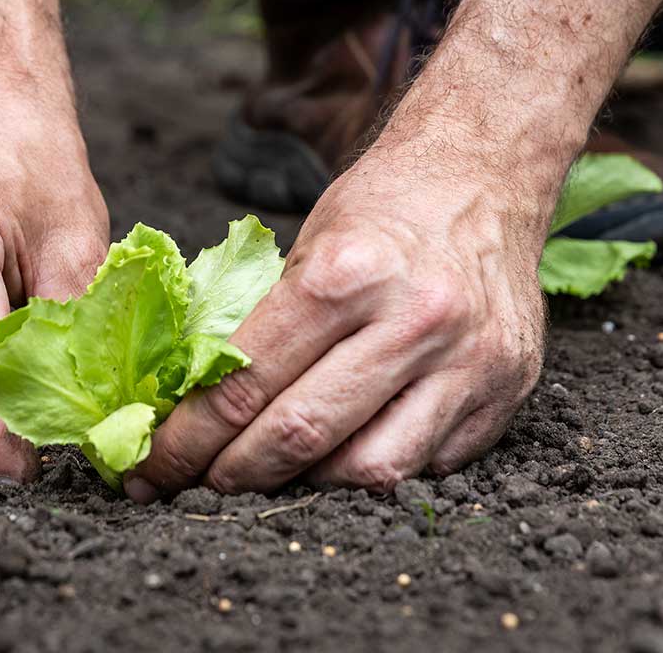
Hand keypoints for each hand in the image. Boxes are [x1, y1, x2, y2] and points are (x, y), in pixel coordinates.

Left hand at [126, 134, 548, 498]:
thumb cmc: (385, 208)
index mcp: (349, 274)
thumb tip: (197, 408)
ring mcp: (470, 361)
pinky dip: (378, 468)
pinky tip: (348, 452)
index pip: (248, 384)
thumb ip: (266, 324)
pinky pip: (430, 463)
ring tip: (275, 476)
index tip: (156, 466)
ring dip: (309, 487)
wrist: (486, 175)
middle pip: (303, 435)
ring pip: (373, 470)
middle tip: (199, 485)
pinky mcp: (506, 390)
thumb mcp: (310, 244)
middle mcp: (416, 321)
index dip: (190, 439)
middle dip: (234, 475)